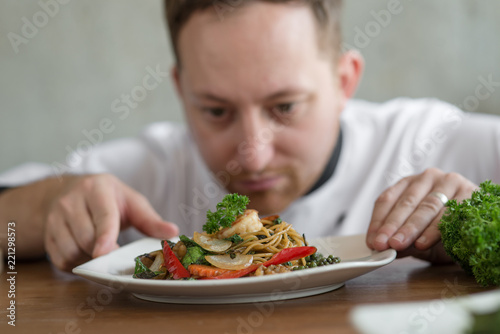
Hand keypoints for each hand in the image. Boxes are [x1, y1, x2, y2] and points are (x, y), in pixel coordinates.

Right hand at [44, 174, 178, 270]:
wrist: (70, 191)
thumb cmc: (108, 198)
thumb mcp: (131, 201)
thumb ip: (150, 219)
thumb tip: (173, 232)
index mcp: (97, 189)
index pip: (102, 215)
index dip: (105, 235)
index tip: (106, 251)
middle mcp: (71, 201)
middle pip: (86, 238)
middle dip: (103, 251)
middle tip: (115, 248)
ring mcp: (55, 217)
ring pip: (71, 251)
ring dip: (89, 258)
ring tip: (99, 247)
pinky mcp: (47, 234)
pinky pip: (60, 260)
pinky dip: (75, 263)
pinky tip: (85, 252)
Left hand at [366, 168, 476, 262]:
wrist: (474, 228)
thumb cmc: (440, 229)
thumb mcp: (415, 235)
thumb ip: (399, 239)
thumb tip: (379, 248)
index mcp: (408, 183)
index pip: (387, 199)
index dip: (378, 221)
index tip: (373, 241)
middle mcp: (427, 178)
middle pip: (406, 203)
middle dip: (393, 226)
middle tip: (384, 244)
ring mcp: (449, 182)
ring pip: (426, 207)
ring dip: (411, 228)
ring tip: (399, 244)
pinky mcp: (469, 192)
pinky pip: (450, 213)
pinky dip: (435, 229)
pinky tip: (423, 242)